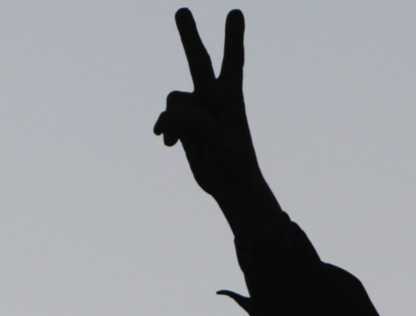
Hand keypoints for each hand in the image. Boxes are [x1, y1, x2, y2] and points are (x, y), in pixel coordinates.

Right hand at [153, 8, 266, 199]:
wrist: (231, 184)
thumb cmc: (233, 161)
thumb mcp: (217, 139)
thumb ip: (194, 119)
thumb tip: (172, 113)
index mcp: (231, 97)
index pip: (233, 61)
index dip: (233, 37)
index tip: (236, 11)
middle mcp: (214, 97)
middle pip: (199, 61)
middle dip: (190, 36)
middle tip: (181, 9)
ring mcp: (198, 109)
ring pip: (173, 99)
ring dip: (171, 120)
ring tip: (178, 139)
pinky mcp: (185, 124)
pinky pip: (166, 117)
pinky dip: (165, 128)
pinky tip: (168, 144)